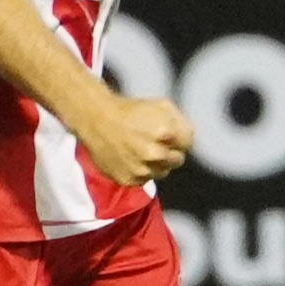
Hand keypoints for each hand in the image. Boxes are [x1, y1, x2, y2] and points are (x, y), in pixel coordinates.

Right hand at [76, 92, 192, 186]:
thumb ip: (181, 122)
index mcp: (165, 133)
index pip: (187, 144)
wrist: (96, 119)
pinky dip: (141, 171)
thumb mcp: (161, 106)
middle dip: (171, 152)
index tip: (170, 135)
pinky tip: (131, 157)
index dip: (179, 139)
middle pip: (177, 160)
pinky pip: (144, 179)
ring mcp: (141, 169)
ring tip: (142, 150)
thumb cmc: (130, 110)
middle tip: (156, 143)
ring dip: (157, 164)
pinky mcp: (128, 180)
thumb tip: (189, 139)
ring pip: (162, 172)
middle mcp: (154, 154)